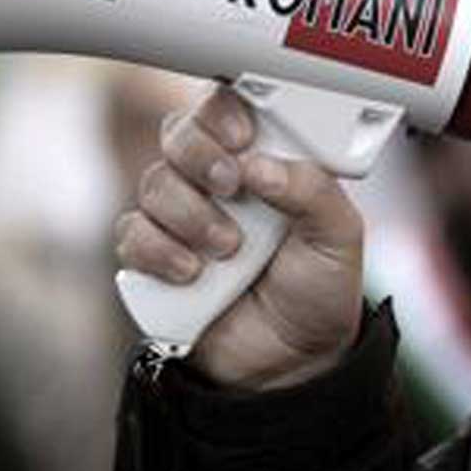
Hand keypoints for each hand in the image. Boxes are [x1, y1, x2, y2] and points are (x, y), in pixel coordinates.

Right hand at [115, 83, 363, 390]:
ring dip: (190, 214)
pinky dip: (160, 251)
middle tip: (232, 187)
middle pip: (179, 133)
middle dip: (200, 156)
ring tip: (228, 250)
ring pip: (154, 183)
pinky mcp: (154, 257)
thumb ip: (313, 191)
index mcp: (263, 162)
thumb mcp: (339, 236)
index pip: (228, 109)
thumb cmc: (318, 289)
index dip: (224, 111)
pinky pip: (132, 234)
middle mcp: (217, 182)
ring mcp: (182, 217)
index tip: (242, 135)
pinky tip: (192, 274)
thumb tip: (260, 166)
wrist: (293, 361)